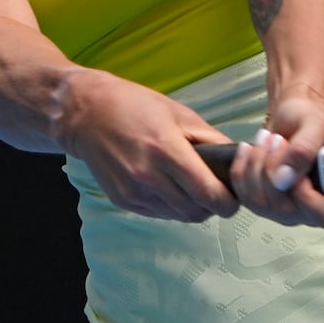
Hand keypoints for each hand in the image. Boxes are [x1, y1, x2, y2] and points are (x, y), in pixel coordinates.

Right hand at [55, 68, 239, 222]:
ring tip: (190, 186)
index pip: (209, 194)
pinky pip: (159, 214)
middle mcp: (149, 177)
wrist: (85, 113)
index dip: (228, 202)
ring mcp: (133, 192)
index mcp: (166, 150)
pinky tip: (167, 186)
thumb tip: (238, 161)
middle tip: (214, 189)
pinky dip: (170, 206)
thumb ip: (211, 139)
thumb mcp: (179, 113)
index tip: (233, 196)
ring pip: (179, 217)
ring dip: (191, 207)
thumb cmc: (135, 105)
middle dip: (212, 205)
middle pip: (196, 212)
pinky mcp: (123, 200)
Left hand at [226, 90, 323, 227]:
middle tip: (276, 139)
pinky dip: (242, 169)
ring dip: (257, 166)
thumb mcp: (315, 125)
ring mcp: (290, 211)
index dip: (306, 197)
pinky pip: (246, 197)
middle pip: (287, 211)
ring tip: (266, 138)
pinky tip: (248, 148)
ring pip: (262, 204)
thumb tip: (285, 179)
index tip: (295, 168)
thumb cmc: (310, 121)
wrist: (291, 120)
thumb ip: (305, 149)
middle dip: (273, 172)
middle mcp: (316, 210)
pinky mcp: (266, 205)